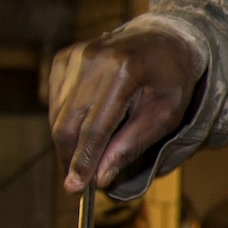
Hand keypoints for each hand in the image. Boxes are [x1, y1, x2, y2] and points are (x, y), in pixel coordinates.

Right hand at [49, 28, 204, 191]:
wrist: (164, 39)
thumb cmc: (170, 80)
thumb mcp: (165, 115)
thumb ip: (132, 145)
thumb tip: (100, 178)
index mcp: (125, 70)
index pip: (95, 127)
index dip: (84, 160)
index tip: (76, 187)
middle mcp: (94, 59)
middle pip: (68, 122)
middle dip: (70, 157)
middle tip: (78, 181)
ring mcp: (76, 56)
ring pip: (58, 114)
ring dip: (69, 141)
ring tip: (89, 152)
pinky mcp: (65, 58)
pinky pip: (56, 101)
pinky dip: (67, 120)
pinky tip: (88, 122)